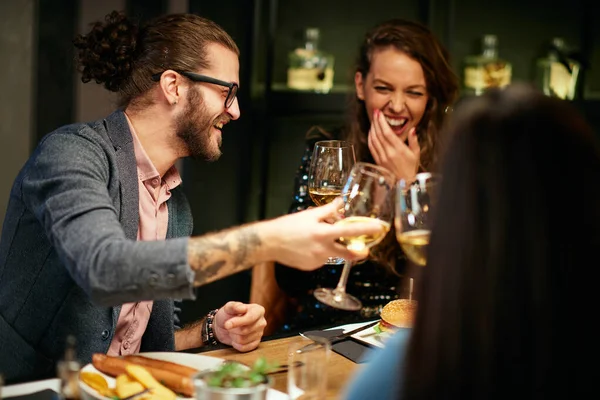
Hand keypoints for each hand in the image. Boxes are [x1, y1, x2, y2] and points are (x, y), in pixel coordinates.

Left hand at [213, 302, 265, 351]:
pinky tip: (235, 338)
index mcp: (258, 310)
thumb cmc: (228, 315)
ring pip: (243, 340)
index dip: (237, 322)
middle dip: (233, 329)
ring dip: (233, 337)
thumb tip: (240, 308)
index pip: (250, 318)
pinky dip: (236, 344)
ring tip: (233, 331)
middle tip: (229, 326)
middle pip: (245, 330)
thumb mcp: (228, 307)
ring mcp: (260, 334)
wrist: (225, 327)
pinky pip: (243, 348)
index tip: (227, 324)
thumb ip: (233, 306)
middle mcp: (262, 322)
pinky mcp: (255, 344)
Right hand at [263, 198, 386, 269]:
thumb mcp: (309, 215)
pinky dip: (321, 253)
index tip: (379, 228)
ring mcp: (317, 261)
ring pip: (333, 254)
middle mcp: (323, 249)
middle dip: (357, 250)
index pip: (351, 231)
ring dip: (333, 247)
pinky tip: (309, 246)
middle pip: (348, 253)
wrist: (269, 243)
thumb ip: (328, 210)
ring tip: (317, 238)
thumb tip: (341, 203)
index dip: (367, 229)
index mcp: (323, 233)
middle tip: (361, 247)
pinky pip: (322, 259)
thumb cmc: (287, 226)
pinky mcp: (311, 267)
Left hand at [368, 109, 419, 181]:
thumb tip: (413, 129)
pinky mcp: (377, 161)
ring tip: (373, 120)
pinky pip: (371, 147)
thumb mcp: (416, 153)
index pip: (387, 132)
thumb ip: (414, 140)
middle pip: (379, 134)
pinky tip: (371, 132)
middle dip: (376, 122)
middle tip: (375, 112)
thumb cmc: (411, 168)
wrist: (403, 183)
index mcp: (399, 149)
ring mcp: (382, 157)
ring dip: (372, 128)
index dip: (382, 122)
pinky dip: (369, 138)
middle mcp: (389, 153)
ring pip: (373, 139)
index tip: (379, 113)